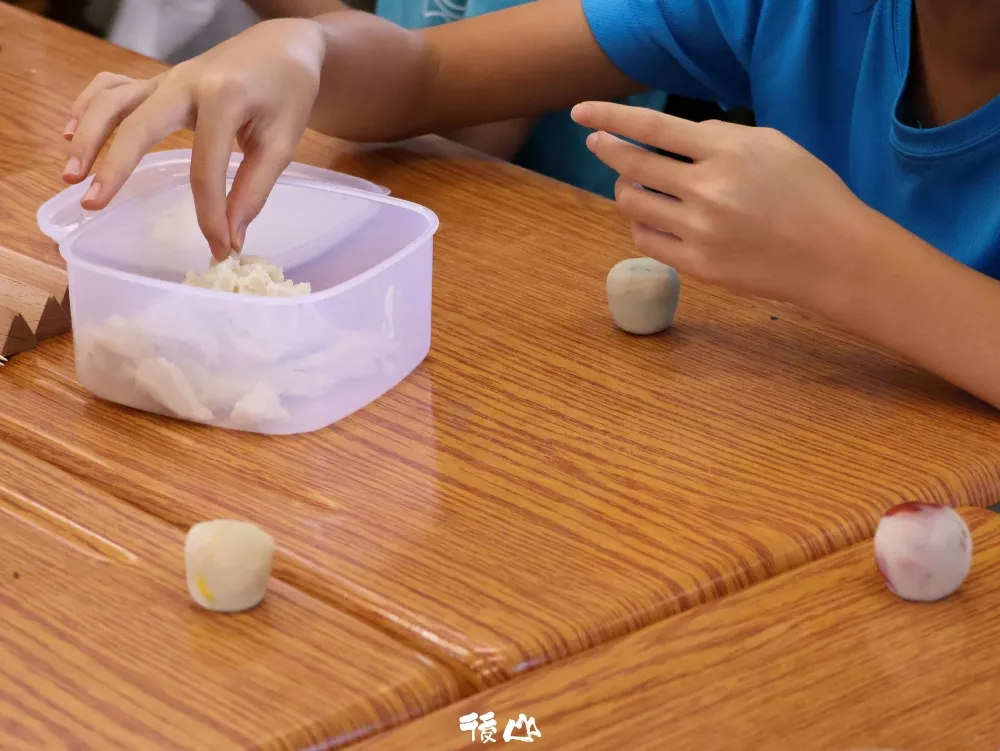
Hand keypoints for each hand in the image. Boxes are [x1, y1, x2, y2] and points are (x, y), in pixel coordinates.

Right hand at [62, 19, 325, 258]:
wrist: (282, 47)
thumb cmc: (288, 92)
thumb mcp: (283, 141)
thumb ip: (255, 188)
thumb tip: (232, 235)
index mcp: (222, 97)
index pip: (205, 167)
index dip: (209, 214)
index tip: (217, 249)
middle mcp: (185, 83)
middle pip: (139, 126)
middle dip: (114, 167)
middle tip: (92, 204)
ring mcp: (167, 79)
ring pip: (114, 102)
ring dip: (88, 136)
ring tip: (70, 175)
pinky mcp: (159, 81)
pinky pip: (113, 87)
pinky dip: (88, 105)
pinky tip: (70, 132)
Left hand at [571, 102, 870, 309]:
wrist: (831, 255)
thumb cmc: (808, 192)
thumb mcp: (773, 144)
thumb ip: (721, 136)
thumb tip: (676, 137)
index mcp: (727, 153)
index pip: (652, 129)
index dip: (610, 117)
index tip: (581, 112)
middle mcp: (707, 191)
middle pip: (633, 166)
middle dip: (606, 149)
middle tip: (597, 143)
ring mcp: (699, 232)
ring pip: (632, 204)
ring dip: (624, 188)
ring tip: (632, 183)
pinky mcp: (696, 265)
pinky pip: (645, 239)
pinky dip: (640, 222)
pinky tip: (650, 215)